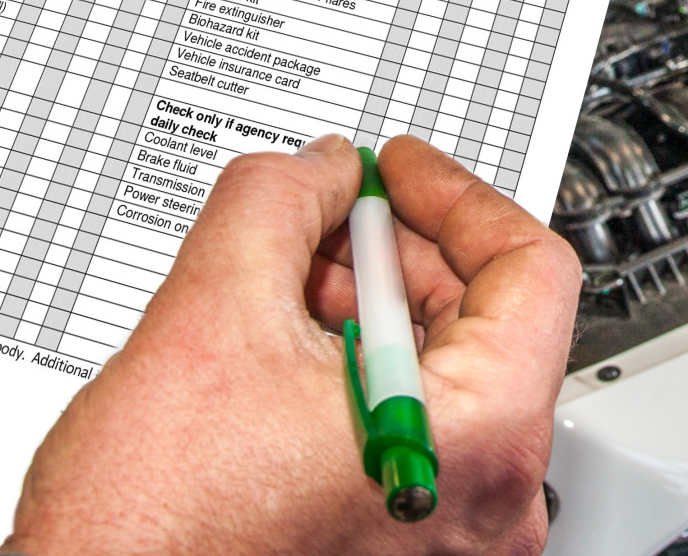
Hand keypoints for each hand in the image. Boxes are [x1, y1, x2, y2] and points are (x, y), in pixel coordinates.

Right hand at [4, 134, 581, 555]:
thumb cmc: (155, 531)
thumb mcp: (211, 315)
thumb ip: (277, 205)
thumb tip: (317, 170)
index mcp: (479, 440)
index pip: (531, 271)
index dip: (455, 196)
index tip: (399, 170)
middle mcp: (487, 502)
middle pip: (487, 322)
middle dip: (395, 254)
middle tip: (322, 215)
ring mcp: (446, 533)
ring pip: (442, 377)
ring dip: (367, 311)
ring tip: (279, 288)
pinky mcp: (403, 548)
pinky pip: (411, 431)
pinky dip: (355, 374)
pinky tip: (279, 354)